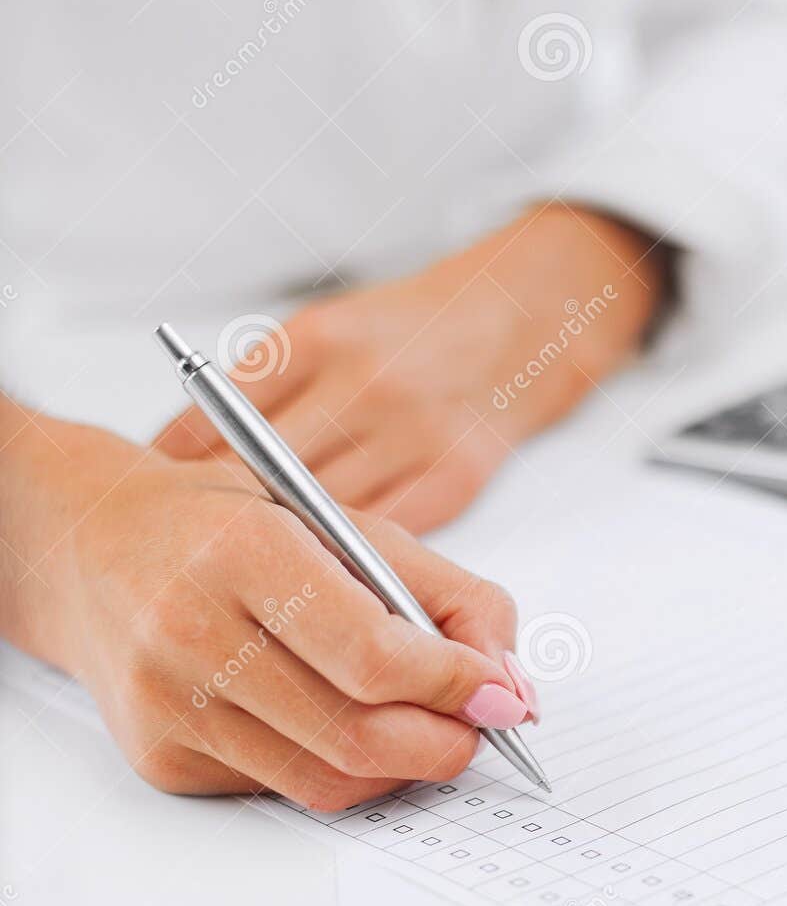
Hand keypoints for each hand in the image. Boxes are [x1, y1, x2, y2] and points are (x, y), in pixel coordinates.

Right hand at [41, 437, 535, 809]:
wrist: (94, 549)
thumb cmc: (232, 528)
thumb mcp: (346, 524)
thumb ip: (445, 593)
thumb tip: (509, 681)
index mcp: (244, 553)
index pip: (373, 654)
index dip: (453, 685)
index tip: (501, 692)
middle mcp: (191, 631)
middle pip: (355, 733)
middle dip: (443, 743)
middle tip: (478, 728)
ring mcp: (168, 705)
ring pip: (326, 780)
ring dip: (401, 768)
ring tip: (425, 729)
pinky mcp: (160, 757)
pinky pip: (283, 789)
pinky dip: (338, 770)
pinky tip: (343, 727)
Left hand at [153, 202, 666, 532]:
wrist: (519, 318)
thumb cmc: (408, 333)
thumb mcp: (325, 333)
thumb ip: (261, 389)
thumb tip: (176, 460)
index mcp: (317, 340)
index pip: (217, 421)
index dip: (176, 476)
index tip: (150, 508)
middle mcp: (362, 384)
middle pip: (263, 478)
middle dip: (219, 526)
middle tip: (185, 564)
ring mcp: (411, 433)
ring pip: (324, 519)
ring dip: (284, 556)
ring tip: (246, 587)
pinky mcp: (453, 476)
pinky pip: (385, 538)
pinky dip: (350, 565)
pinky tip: (324, 582)